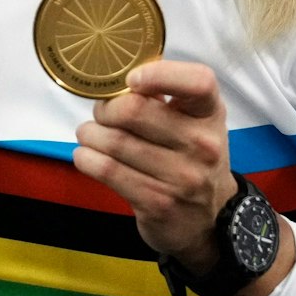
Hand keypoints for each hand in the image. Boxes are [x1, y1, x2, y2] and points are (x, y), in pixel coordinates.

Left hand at [72, 61, 293, 295]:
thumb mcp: (194, 123)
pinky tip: (86, 155)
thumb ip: (165, 99)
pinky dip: (87, 159)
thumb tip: (118, 84)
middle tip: (101, 114)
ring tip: (88, 134)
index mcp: (210, 113)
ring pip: (115, 142)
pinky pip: (108, 171)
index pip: (198, 82)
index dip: (160, 74)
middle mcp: (202, 144)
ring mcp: (182, 177)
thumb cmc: (193, 158)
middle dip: (106, 109)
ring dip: (90, 134)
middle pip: (135, 111)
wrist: (209, 221)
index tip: (131, 79)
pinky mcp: (158, 203)